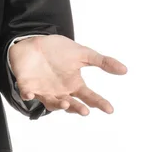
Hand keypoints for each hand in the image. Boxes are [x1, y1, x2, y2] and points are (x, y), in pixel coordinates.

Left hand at [9, 34, 126, 115]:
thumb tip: (124, 70)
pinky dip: (27, 94)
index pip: (89, 97)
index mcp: (74, 84)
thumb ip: (102, 61)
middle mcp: (60, 91)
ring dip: (57, 105)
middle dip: (77, 108)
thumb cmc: (58, 50)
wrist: (35, 40)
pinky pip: (26, 93)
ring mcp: (44, 89)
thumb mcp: (82, 53)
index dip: (99, 103)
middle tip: (84, 111)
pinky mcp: (27, 85)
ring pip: (51, 103)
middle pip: (71, 104)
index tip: (109, 109)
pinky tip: (30, 94)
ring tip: (65, 103)